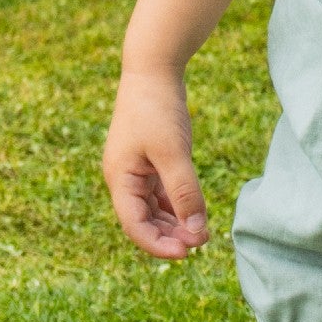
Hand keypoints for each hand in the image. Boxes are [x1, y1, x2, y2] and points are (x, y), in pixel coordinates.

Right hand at [102, 69, 208, 258]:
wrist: (154, 68)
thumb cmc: (157, 108)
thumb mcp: (173, 151)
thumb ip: (184, 192)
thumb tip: (196, 232)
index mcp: (120, 179)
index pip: (135, 226)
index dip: (159, 245)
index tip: (188, 252)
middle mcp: (124, 178)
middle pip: (144, 221)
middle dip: (170, 236)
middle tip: (202, 242)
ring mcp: (136, 170)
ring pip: (154, 209)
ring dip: (175, 223)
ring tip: (202, 232)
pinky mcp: (150, 161)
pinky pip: (161, 193)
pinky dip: (177, 205)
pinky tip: (195, 212)